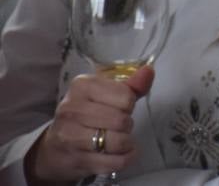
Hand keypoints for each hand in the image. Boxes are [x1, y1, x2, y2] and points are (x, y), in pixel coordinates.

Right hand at [25, 66, 152, 183]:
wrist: (54, 148)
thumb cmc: (84, 116)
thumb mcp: (104, 94)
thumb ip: (130, 85)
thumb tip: (148, 72)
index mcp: (82, 86)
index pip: (125, 96)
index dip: (129, 103)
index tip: (120, 106)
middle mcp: (72, 109)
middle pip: (122, 120)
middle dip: (127, 124)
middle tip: (119, 125)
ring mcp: (71, 137)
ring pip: (118, 142)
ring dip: (126, 142)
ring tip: (120, 139)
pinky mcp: (76, 160)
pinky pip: (115, 162)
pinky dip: (125, 158)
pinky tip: (121, 153)